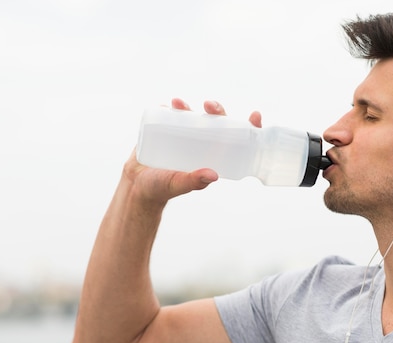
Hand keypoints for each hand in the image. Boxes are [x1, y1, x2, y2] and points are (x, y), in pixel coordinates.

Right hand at [123, 98, 261, 205]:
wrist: (136, 185)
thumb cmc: (162, 188)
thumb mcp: (178, 184)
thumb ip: (193, 181)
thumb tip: (213, 175)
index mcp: (212, 156)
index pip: (236, 139)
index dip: (248, 127)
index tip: (255, 115)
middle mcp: (201, 143)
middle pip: (216, 122)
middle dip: (217, 110)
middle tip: (209, 106)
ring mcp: (183, 135)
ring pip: (192, 115)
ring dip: (188, 106)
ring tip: (178, 103)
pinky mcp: (164, 129)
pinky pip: (170, 114)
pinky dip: (170, 108)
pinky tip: (167, 106)